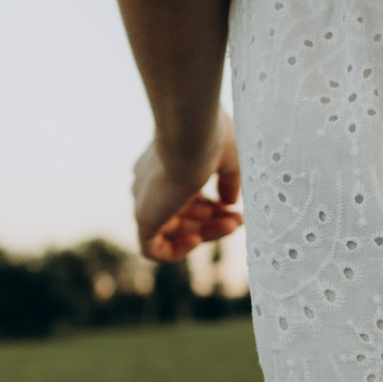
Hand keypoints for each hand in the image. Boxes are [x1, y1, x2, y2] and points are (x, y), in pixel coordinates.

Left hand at [133, 112, 242, 261]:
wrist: (191, 130)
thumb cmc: (211, 136)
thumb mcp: (227, 159)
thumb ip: (228, 181)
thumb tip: (229, 203)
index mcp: (165, 164)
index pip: (186, 195)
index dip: (211, 206)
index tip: (235, 207)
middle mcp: (150, 182)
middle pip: (182, 214)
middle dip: (213, 220)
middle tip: (239, 220)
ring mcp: (145, 199)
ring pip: (173, 230)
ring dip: (205, 233)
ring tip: (233, 225)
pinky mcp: (143, 216)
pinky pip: (152, 249)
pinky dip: (176, 251)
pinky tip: (198, 239)